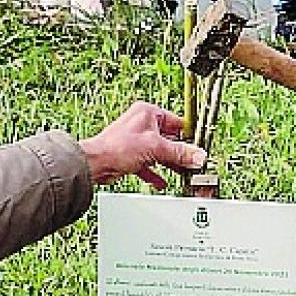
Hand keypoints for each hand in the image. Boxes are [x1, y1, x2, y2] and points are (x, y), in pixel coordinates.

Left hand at [80, 101, 207, 188]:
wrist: (95, 163)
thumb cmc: (116, 146)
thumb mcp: (155, 147)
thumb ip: (179, 152)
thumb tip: (198, 155)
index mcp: (148, 113)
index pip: (177, 122)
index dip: (189, 135)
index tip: (200, 147)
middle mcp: (142, 124)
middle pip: (169, 138)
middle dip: (180, 152)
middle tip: (193, 163)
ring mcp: (136, 140)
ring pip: (160, 152)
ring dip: (170, 163)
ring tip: (183, 173)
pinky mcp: (131, 156)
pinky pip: (149, 164)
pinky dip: (156, 173)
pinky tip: (162, 181)